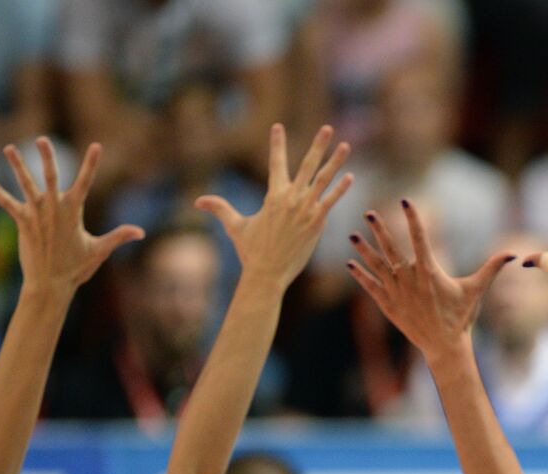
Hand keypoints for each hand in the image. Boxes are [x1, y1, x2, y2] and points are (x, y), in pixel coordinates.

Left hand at [0, 138, 143, 294]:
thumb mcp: (99, 251)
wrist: (50, 284)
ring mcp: (36, 214)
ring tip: (9, 148)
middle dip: (47, 157)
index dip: (92, 164)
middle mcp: (54, 209)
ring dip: (17, 166)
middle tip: (42, 139)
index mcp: (73, 212)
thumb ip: (119, 236)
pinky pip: (6, 203)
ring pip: (26, 184)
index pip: (85, 182)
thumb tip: (141, 232)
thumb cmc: (76, 269)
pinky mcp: (22, 222)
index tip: (96, 146)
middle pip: (51, 176)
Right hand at [196, 123, 351, 288]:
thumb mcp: (235, 226)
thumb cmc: (251, 252)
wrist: (266, 274)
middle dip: (318, 145)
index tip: (278, 126)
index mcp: (273, 196)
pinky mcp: (316, 223)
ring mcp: (305, 210)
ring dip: (335, 161)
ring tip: (346, 145)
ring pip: (323, 179)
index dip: (276, 143)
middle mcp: (290, 198)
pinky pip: (330, 201)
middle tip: (327, 128)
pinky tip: (350, 177)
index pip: (275, 162)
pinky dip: (340, 189)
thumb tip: (197, 201)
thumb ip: (220, 209)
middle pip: (306, 165)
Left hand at [346, 200, 515, 362]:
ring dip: (363, 249)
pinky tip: (350, 264)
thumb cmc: (461, 318)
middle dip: (380, 229)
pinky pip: (371, 287)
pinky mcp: (389, 306)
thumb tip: (514, 254)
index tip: (406, 200)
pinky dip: (360, 275)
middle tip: (369, 212)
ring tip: (352, 234)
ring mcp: (398, 292)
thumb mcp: (476, 290)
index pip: (420, 237)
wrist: (445, 347)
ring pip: (377, 266)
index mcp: (430, 271)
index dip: (413, 218)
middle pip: (392, 248)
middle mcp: (411, 279)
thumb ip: (492, 268)